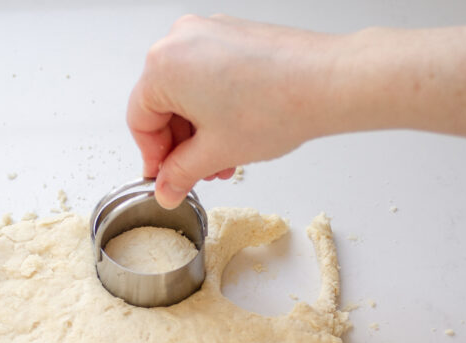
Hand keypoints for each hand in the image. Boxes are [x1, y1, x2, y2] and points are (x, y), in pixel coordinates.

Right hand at [126, 15, 337, 207]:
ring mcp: (208, 33)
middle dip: (180, 145)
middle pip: (161, 103)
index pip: (139, 120)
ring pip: (187, 90)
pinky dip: (214, 105)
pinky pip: (208, 74)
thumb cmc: (275, 107)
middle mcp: (180, 40)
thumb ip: (180, 174)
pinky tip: (235, 132)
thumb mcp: (216, 153)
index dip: (152, 157)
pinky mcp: (232, 34)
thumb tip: (166, 187)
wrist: (326, 83)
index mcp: (163, 66)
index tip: (166, 178)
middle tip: (198, 173)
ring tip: (223, 159)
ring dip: (199, 130)